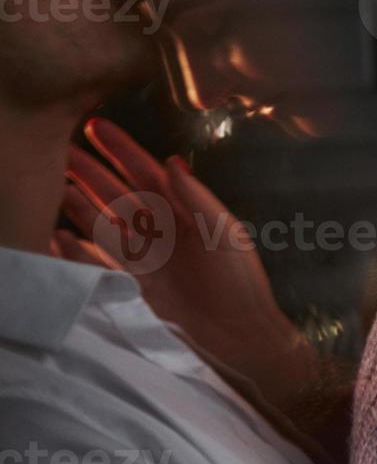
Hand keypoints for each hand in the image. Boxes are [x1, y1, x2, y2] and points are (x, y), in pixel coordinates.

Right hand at [54, 117, 318, 411]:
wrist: (239, 339)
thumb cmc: (240, 284)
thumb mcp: (224, 234)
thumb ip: (198, 197)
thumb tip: (171, 160)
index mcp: (185, 213)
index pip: (146, 172)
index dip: (122, 149)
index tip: (96, 125)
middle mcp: (160, 232)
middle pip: (116, 193)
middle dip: (88, 170)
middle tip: (56, 147)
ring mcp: (143, 259)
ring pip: (101, 223)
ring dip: (76, 204)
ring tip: (49, 183)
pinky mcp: (131, 288)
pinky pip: (96, 264)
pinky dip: (75, 251)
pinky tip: (56, 237)